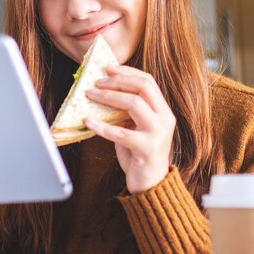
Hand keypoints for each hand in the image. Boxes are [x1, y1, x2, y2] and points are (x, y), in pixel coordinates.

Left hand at [84, 65, 175, 193]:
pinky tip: (88, 121)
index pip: (148, 81)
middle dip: (117, 81)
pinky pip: (120, 133)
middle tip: (96, 82)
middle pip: (143, 87)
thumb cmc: (139, 154)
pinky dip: (101, 126)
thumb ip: (126, 111)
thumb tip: (101, 91)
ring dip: (108, 97)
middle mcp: (165, 119)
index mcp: (163, 111)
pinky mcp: (147, 149)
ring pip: (134, 104)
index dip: (127, 72)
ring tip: (90, 95)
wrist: (151, 185)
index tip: (107, 68)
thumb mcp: (136, 128)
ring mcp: (158, 134)